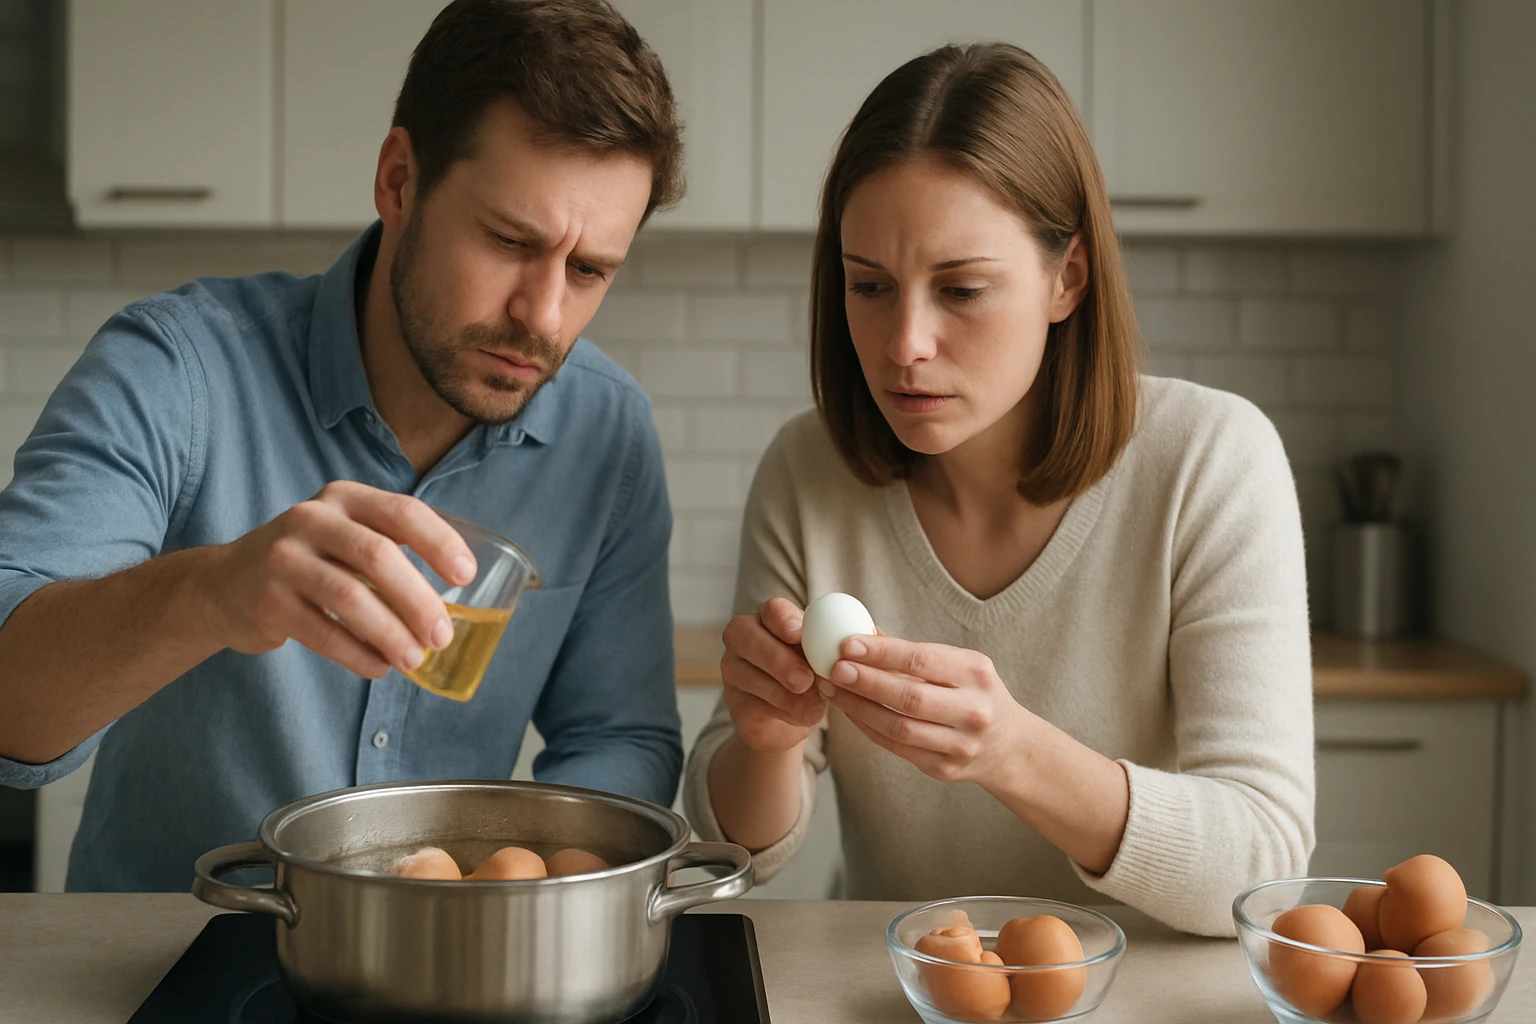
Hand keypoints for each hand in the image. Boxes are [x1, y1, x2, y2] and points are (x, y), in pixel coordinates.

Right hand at [199, 481, 476, 678]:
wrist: (223, 584)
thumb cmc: (308, 562)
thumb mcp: (343, 536)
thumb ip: (391, 549)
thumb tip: (455, 596)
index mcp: (344, 499)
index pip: (402, 512)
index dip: (440, 542)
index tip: (465, 577)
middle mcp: (312, 519)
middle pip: (378, 556)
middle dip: (418, 600)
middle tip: (442, 635)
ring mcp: (283, 558)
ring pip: (350, 596)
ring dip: (391, 633)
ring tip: (415, 659)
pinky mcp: (266, 600)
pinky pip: (322, 631)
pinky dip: (357, 653)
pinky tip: (379, 667)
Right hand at [719, 598, 825, 753]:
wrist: (794, 714)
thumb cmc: (811, 673)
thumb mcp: (822, 660)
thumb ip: (825, 655)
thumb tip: (838, 663)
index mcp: (770, 618)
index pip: (772, 609)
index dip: (783, 619)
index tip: (798, 634)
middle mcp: (744, 637)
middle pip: (750, 638)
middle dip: (778, 659)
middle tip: (804, 679)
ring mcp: (732, 668)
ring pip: (748, 674)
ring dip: (783, 694)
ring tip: (813, 708)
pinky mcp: (734, 700)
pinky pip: (753, 704)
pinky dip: (781, 712)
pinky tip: (802, 718)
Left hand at [826, 632, 1030, 785]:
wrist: (1009, 746)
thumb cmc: (974, 693)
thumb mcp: (959, 666)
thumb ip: (913, 653)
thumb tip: (862, 633)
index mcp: (976, 674)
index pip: (922, 660)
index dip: (882, 652)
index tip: (848, 644)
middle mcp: (973, 710)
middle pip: (909, 696)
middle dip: (866, 681)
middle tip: (834, 668)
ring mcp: (960, 744)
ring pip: (898, 727)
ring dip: (859, 707)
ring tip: (833, 689)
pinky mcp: (943, 768)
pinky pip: (896, 747)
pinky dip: (868, 727)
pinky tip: (850, 710)